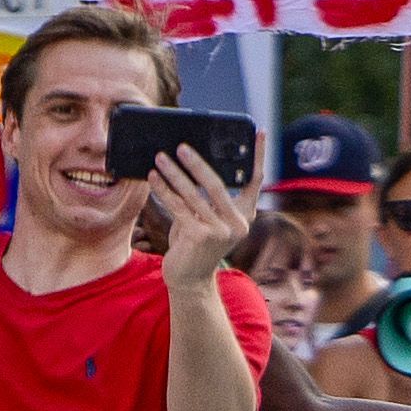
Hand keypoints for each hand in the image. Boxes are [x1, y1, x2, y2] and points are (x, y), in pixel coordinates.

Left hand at [143, 146, 246, 284]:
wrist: (189, 279)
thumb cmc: (194, 244)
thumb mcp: (206, 219)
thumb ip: (205, 198)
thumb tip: (189, 164)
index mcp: (244, 215)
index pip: (255, 180)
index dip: (257, 155)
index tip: (258, 132)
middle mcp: (237, 222)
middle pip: (217, 183)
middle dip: (197, 162)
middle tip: (181, 146)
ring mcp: (220, 230)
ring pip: (194, 194)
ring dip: (174, 173)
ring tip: (160, 157)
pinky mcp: (200, 236)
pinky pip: (178, 206)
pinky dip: (163, 190)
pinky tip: (152, 178)